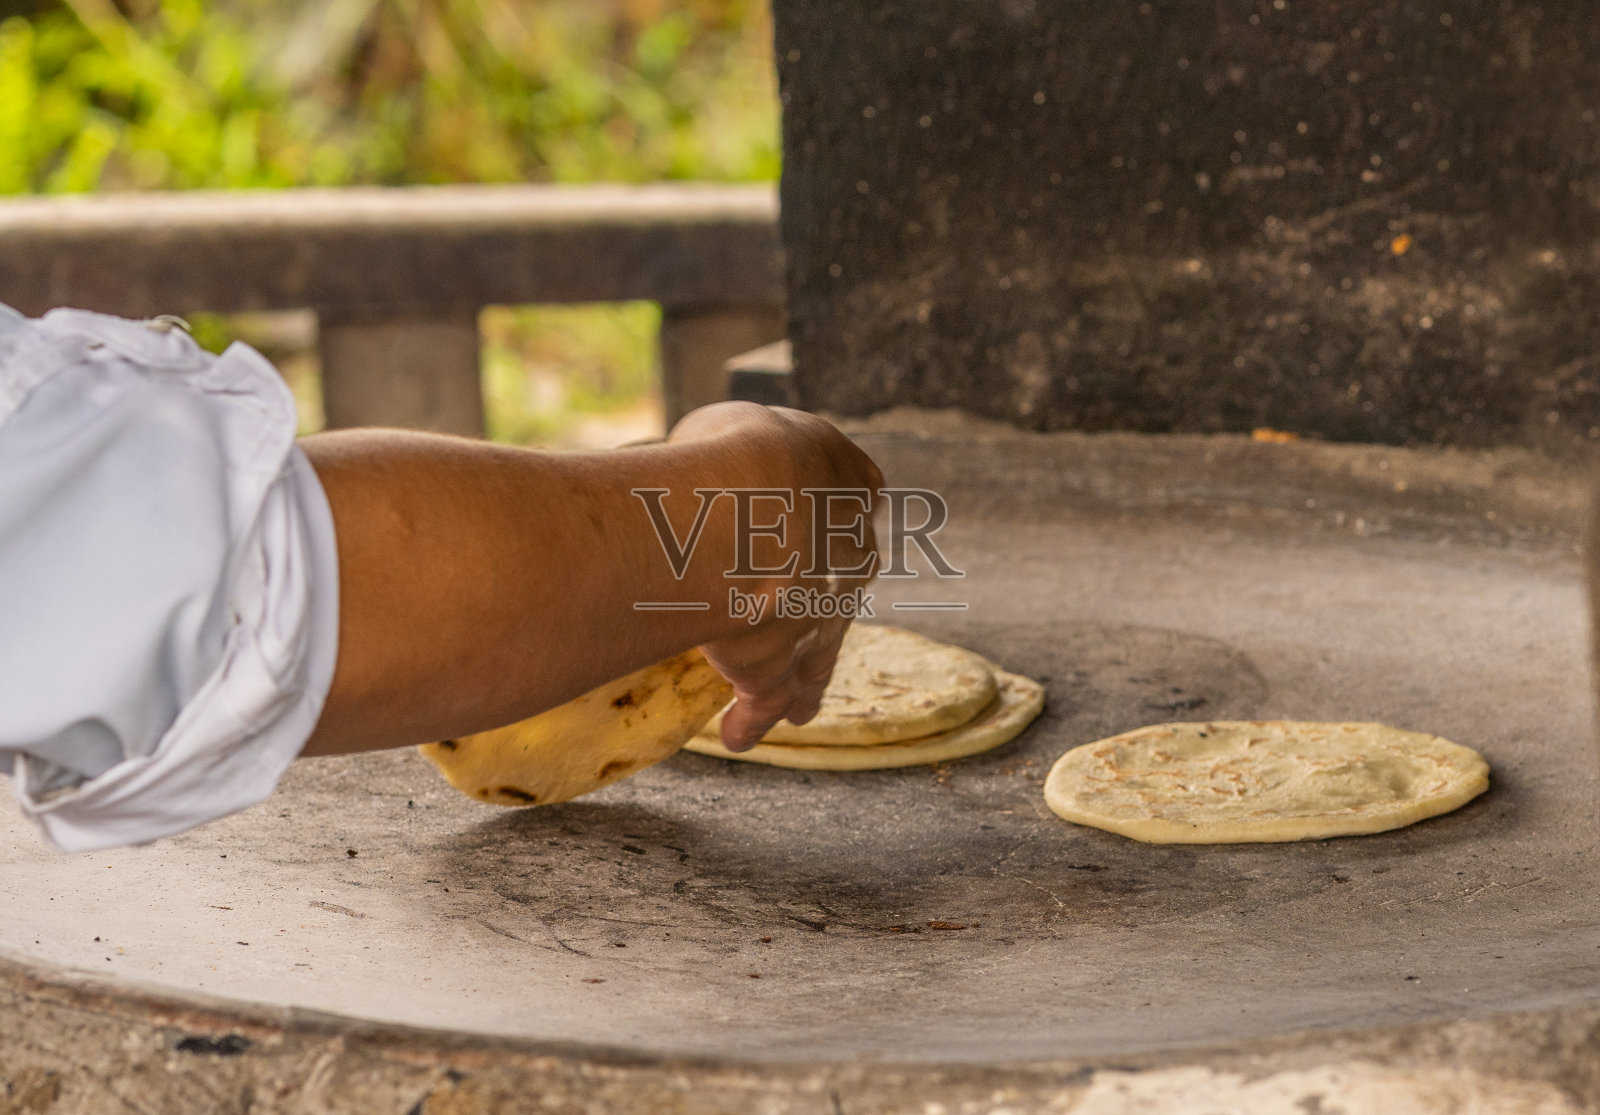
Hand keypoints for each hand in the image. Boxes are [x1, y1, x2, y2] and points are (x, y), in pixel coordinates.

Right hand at [668, 403, 882, 750]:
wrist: (756, 506)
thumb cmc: (740, 450)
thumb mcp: (739, 424)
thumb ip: (734, 447)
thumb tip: (700, 458)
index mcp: (848, 486)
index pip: (855, 500)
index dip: (833, 518)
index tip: (818, 530)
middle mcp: (848, 556)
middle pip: (841, 588)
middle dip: (823, 612)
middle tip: (809, 634)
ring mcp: (819, 617)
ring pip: (818, 656)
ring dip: (805, 682)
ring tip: (799, 711)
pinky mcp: (777, 665)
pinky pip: (766, 700)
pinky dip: (752, 719)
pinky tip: (740, 737)